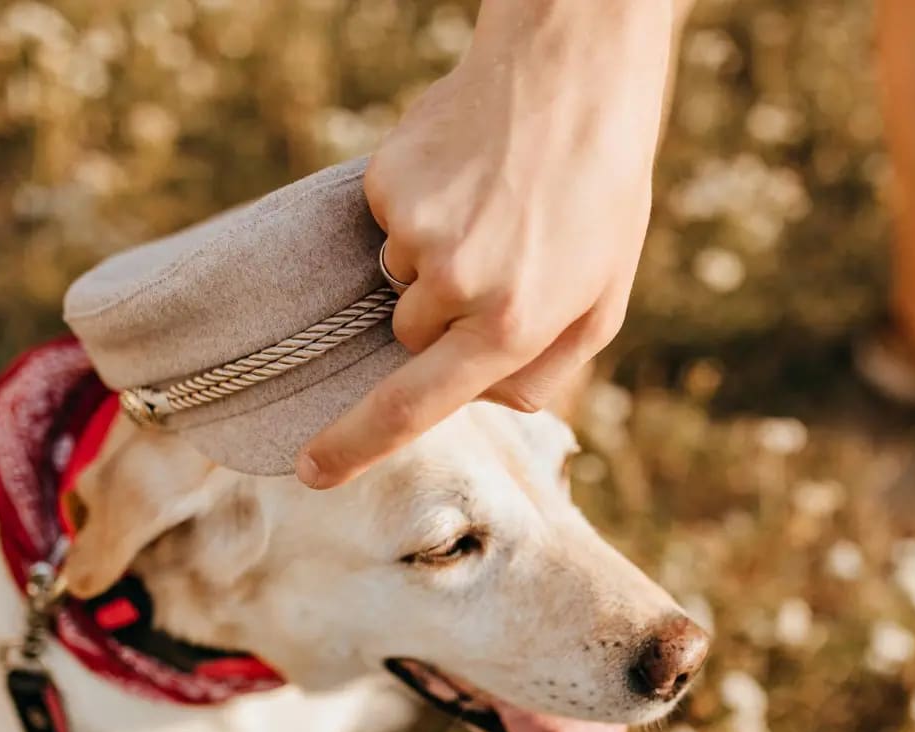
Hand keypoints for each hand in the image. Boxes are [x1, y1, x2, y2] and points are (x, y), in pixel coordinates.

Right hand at [296, 0, 673, 488]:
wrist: (572, 78)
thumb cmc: (600, 198)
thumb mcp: (602, 304)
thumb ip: (544, 372)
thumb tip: (482, 402)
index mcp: (511, 325)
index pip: (411, 407)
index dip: (355, 444)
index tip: (311, 470)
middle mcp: (456, 285)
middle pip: (408, 338)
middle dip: (442, 315)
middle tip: (502, 258)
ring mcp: (416, 231)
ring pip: (397, 278)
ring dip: (433, 257)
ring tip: (493, 207)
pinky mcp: (388, 184)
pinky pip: (387, 223)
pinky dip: (418, 209)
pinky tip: (466, 176)